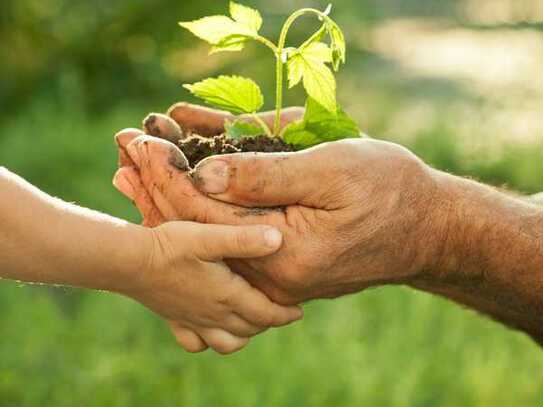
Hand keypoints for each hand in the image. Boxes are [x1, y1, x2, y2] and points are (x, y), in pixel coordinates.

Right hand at [112, 177, 302, 352]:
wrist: (130, 262)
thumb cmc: (171, 246)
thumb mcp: (210, 237)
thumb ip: (244, 239)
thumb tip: (278, 239)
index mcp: (227, 295)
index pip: (266, 313)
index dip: (286, 313)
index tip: (299, 311)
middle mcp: (213, 313)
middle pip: (251, 328)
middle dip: (269, 322)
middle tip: (280, 310)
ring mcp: (193, 320)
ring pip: (228, 342)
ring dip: (244, 334)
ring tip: (251, 321)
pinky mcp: (175, 319)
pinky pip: (197, 343)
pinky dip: (209, 340)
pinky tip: (212, 327)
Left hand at [113, 106, 446, 304]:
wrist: (427, 230)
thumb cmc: (389, 191)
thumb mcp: (330, 170)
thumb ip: (265, 176)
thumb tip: (204, 174)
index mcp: (282, 254)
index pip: (206, 215)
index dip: (169, 175)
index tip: (138, 143)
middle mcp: (270, 273)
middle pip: (198, 230)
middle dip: (158, 186)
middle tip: (124, 151)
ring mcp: (274, 273)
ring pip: (210, 235)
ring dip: (173, 198)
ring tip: (136, 170)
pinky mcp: (281, 264)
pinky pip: (231, 237)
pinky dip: (204, 210)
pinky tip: (180, 190)